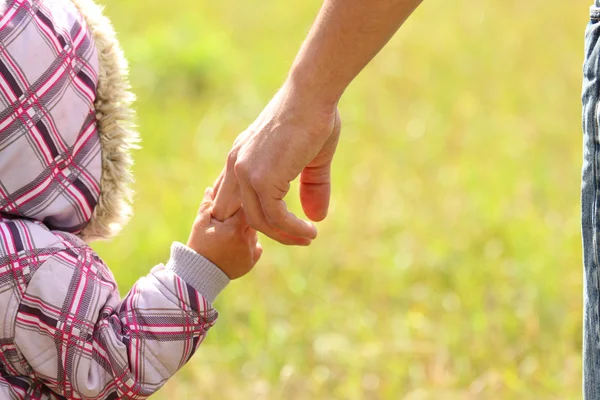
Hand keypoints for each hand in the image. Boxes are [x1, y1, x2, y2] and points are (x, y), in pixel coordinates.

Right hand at [187, 188, 261, 278]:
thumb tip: (210, 188)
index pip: (246, 208)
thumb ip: (207, 205)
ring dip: (248, 230)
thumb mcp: (199, 224)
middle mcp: (245, 240)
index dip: (242, 204)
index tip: (236, 204)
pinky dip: (251, 244)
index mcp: (233, 229)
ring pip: (256, 233)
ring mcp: (249, 252)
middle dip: (246, 216)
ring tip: (234, 231)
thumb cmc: (198, 247)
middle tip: (236, 217)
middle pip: (254, 220)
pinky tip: (238, 244)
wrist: (199, 274)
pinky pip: (257, 247)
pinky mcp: (251, 262)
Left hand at [211, 82, 341, 245]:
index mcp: (242, 157)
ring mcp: (246, 173)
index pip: (232, 197)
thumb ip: (310, 188)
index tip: (276, 227)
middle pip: (243, 215)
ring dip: (285, 235)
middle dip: (269, 232)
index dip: (251, 217)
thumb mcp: (310, 160)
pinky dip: (293, 229)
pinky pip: (275, 218)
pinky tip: (309, 231)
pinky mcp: (261, 179)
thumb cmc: (314, 118)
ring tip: (308, 237)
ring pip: (260, 221)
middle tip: (296, 238)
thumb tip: (317, 218)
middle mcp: (237, 165)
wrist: (313, 96)